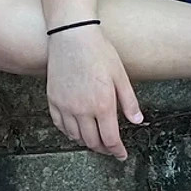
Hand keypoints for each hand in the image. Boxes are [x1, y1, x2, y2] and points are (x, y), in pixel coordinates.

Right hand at [46, 22, 143, 157]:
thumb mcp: (120, 75)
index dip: (117, 151)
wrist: (72, 36)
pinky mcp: (53, 100)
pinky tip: (76, 130)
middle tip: (110, 148)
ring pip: (75, 136)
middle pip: (92, 141)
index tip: (121, 155)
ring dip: (86, 142)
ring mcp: (65, 106)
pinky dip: (69, 132)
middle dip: (103, 148)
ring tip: (95, 140)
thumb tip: (137, 121)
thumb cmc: (99, 52)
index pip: (110, 139)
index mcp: (102, 105)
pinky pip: (60, 125)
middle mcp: (82, 110)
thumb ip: (129, 102)